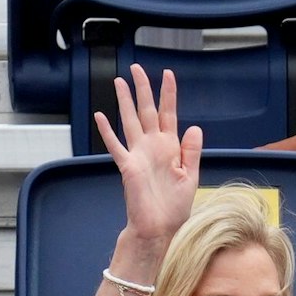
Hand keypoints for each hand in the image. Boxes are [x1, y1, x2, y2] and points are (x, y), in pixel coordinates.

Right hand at [94, 65, 203, 243]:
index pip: (169, 115)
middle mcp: (153, 147)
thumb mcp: (190, 177)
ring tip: (120, 81)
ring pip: (130, 121)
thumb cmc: (174, 207)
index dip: (168, 95)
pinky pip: (115, 145)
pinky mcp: (128, 166)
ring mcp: (138, 155)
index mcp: (170, 148)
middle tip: (137, 68)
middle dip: (143, 89)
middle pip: (146, 111)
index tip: (168, 74)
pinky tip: (100, 115)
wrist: (160, 228)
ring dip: (125, 101)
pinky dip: (107, 131)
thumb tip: (194, 127)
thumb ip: (191, 152)